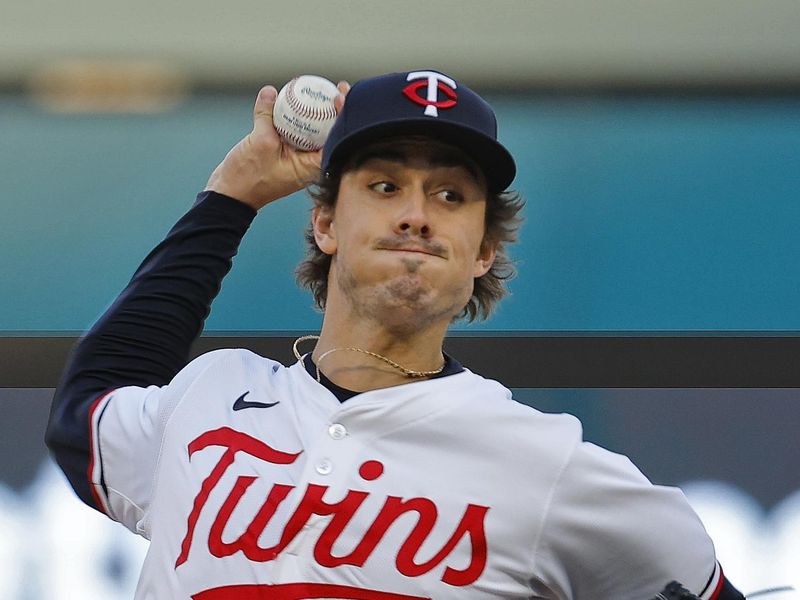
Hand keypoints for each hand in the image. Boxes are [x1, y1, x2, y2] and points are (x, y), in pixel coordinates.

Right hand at [205, 80, 349, 210]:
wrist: (231, 194)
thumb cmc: (248, 177)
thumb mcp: (260, 143)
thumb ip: (267, 116)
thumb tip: (271, 91)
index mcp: (313, 166)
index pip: (335, 138)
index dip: (343, 117)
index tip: (341, 97)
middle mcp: (309, 162)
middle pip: (328, 132)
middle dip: (335, 110)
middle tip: (339, 87)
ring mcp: (298, 156)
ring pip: (312, 129)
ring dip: (316, 110)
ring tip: (323, 87)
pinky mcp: (286, 151)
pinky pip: (295, 129)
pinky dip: (296, 115)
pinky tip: (296, 97)